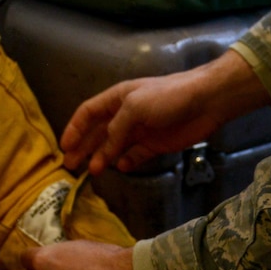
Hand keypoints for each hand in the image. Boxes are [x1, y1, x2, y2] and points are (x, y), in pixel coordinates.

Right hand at [60, 51, 267, 173]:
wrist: (205, 101)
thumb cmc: (168, 97)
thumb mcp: (135, 107)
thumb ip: (116, 128)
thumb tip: (105, 149)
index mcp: (117, 99)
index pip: (88, 113)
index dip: (74, 128)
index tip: (64, 146)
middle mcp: (125, 115)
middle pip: (98, 132)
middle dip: (84, 147)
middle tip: (71, 165)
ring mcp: (140, 130)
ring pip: (115, 146)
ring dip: (103, 157)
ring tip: (93, 172)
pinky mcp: (155, 144)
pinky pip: (136, 155)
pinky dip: (127, 162)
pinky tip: (121, 168)